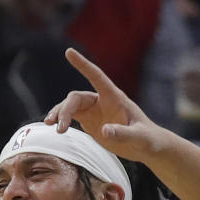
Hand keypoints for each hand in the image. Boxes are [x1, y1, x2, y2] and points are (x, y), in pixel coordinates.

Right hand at [44, 49, 165, 161]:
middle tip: (60, 127)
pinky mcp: (90, 122)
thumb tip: (105, 131)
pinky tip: (53, 127)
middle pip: (76, 97)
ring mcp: (95, 111)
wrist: (148, 147)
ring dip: (59, 114)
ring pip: (70, 106)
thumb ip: (123, 133)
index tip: (69, 52)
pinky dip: (61, 119)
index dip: (83, 64)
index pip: (96, 77)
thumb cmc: (147, 139)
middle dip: (65, 110)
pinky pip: (71, 115)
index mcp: (115, 98)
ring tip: (51, 126)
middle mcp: (102, 101)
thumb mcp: (139, 138)